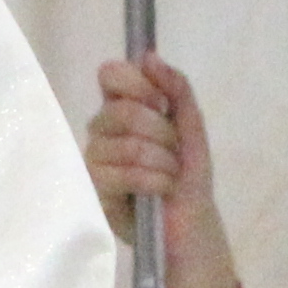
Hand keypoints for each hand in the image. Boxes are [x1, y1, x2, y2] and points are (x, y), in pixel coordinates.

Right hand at [84, 57, 243, 287]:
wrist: (190, 231)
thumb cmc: (189, 181)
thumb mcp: (193, 131)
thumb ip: (177, 89)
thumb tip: (148, 55)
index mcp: (124, 109)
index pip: (111, 74)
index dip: (136, 85)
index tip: (161, 104)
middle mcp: (103, 130)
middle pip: (118, 109)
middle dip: (160, 131)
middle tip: (175, 151)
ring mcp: (95, 161)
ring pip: (122, 143)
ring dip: (160, 160)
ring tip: (170, 177)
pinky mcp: (94, 192)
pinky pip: (118, 172)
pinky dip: (150, 179)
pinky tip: (160, 190)